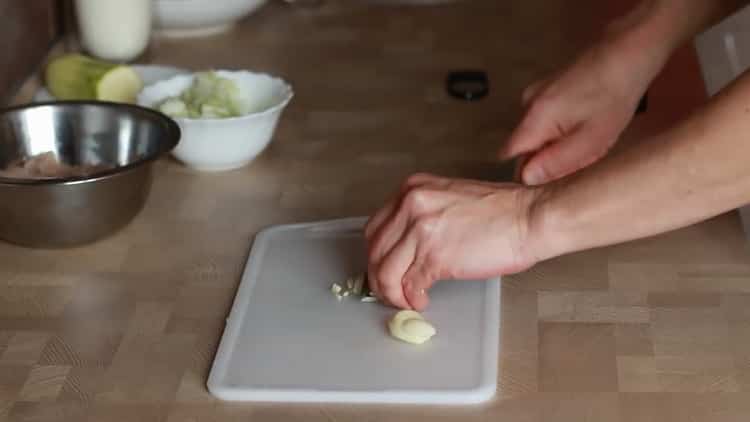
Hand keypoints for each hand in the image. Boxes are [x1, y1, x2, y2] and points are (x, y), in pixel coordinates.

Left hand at [364, 173, 542, 310]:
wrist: (530, 217)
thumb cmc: (502, 211)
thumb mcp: (449, 198)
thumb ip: (422, 215)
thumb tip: (406, 248)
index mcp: (412, 190)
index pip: (376, 227)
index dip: (377, 254)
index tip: (384, 268)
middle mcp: (410, 205)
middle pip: (374, 250)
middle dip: (379, 276)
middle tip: (391, 291)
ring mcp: (420, 230)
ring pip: (385, 271)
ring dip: (392, 292)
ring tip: (406, 300)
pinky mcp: (434, 256)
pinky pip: (408, 285)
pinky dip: (411, 299)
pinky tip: (422, 300)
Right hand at [500, 42, 651, 184]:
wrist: (627, 51)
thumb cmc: (613, 96)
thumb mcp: (592, 139)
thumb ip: (557, 162)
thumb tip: (526, 178)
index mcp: (534, 118)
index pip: (508, 155)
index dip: (525, 170)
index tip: (550, 175)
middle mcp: (527, 105)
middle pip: (524, 145)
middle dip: (546, 157)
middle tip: (579, 156)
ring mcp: (535, 94)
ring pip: (536, 133)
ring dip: (556, 142)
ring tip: (588, 136)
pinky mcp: (546, 88)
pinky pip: (545, 119)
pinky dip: (562, 127)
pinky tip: (587, 121)